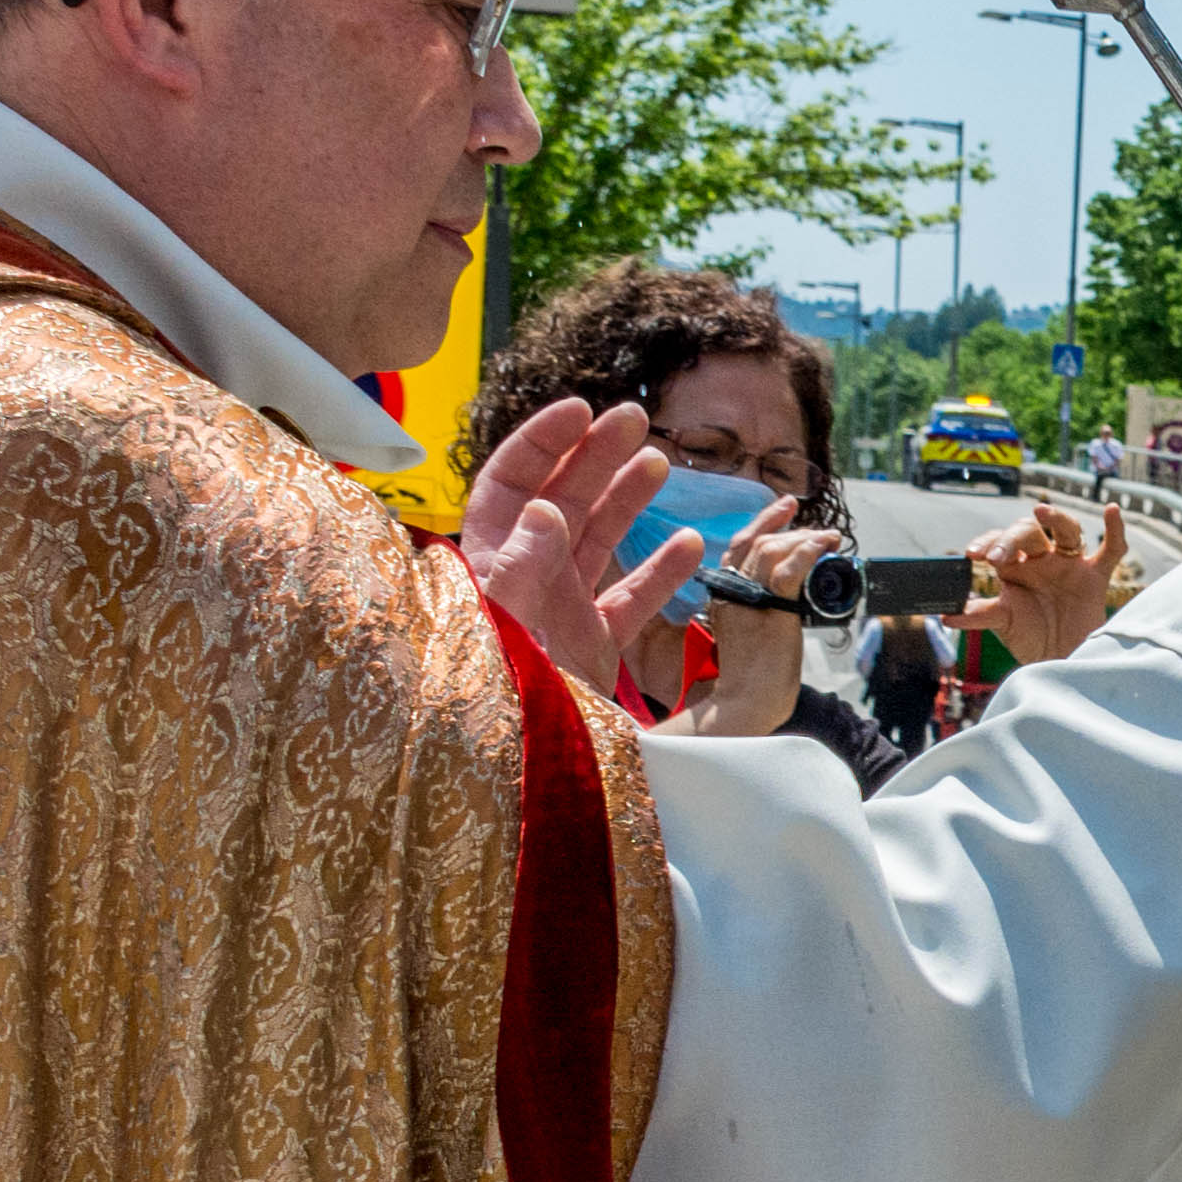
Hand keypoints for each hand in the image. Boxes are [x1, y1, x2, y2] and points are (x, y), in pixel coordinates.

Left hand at [464, 394, 694, 691]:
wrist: (515, 771)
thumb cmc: (493, 696)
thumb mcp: (501, 625)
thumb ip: (520, 566)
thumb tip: (541, 506)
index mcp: (489, 562)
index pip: (511, 483)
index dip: (543, 442)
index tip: (581, 410)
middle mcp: (526, 577)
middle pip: (562, 500)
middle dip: (596, 456)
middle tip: (636, 420)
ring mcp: (561, 610)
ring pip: (600, 540)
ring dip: (629, 499)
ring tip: (659, 463)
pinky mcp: (593, 646)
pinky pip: (632, 601)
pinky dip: (662, 572)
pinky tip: (692, 547)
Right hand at [686, 520, 839, 733]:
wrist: (745, 703)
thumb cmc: (751, 678)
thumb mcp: (748, 634)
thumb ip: (759, 610)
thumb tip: (790, 597)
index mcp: (722, 593)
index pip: (739, 544)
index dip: (764, 522)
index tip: (786, 506)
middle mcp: (730, 590)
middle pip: (760, 543)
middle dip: (795, 531)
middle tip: (822, 535)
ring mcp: (748, 598)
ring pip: (774, 550)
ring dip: (806, 539)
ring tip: (830, 540)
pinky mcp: (770, 610)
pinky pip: (790, 569)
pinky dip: (808, 552)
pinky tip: (824, 547)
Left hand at [974, 501, 1124, 668]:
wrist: (1061, 660)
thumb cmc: (1030, 638)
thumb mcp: (1002, 624)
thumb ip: (978, 615)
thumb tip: (946, 616)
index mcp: (1015, 566)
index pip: (999, 542)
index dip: (987, 542)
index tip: (973, 554)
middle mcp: (1042, 559)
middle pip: (1028, 532)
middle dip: (1011, 540)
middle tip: (996, 557)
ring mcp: (1070, 565)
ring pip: (1065, 531)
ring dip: (1055, 518)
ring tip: (1041, 511)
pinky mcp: (1095, 577)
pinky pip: (1110, 550)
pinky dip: (1114, 530)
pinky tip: (1112, 510)